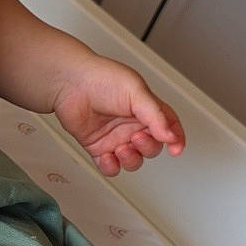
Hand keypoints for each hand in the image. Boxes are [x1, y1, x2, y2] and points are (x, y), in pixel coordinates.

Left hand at [52, 54, 184, 177]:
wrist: (69, 83)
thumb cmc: (101, 78)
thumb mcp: (136, 92)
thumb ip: (155, 115)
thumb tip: (171, 135)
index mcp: (147, 109)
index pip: (169, 127)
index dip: (176, 139)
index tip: (175, 148)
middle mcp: (132, 124)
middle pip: (152, 147)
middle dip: (148, 147)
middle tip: (136, 137)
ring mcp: (116, 137)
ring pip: (133, 161)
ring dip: (131, 160)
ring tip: (121, 148)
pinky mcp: (98, 147)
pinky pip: (110, 166)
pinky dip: (111, 167)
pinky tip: (107, 157)